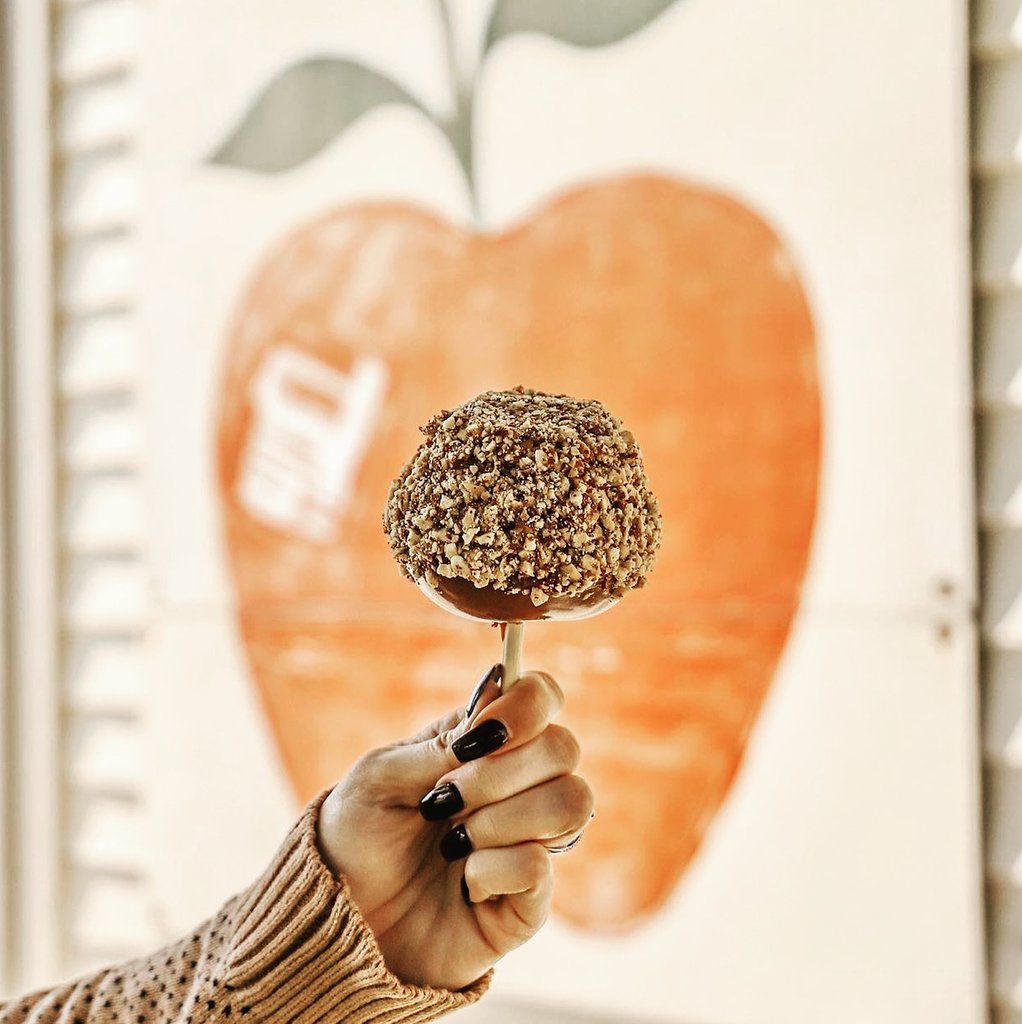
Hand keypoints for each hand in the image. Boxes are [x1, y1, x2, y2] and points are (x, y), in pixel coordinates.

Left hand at [315, 667, 592, 991]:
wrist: (340, 920)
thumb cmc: (358, 837)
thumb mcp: (379, 777)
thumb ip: (440, 745)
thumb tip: (494, 706)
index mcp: (485, 743)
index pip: (541, 697)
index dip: (527, 706)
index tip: (480, 736)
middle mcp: (520, 786)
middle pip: (563, 748)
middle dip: (496, 774)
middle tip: (440, 800)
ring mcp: (530, 841)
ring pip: (570, 803)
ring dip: (500, 819)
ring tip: (452, 842)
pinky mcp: (529, 900)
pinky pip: (539, 866)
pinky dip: (491, 869)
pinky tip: (464, 882)